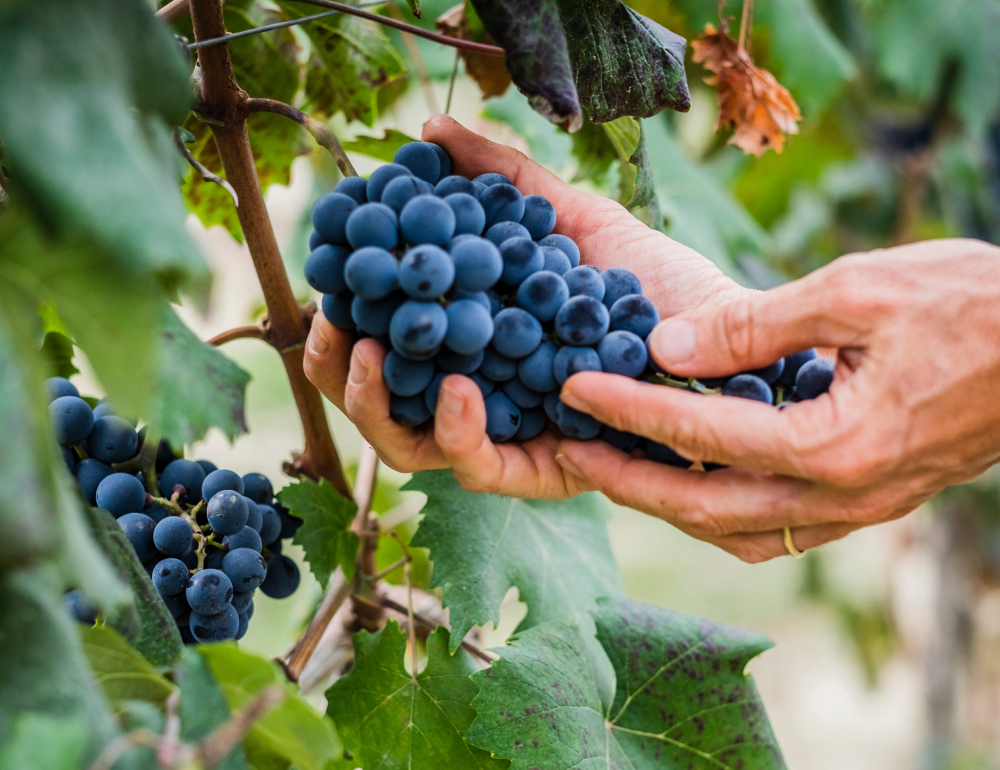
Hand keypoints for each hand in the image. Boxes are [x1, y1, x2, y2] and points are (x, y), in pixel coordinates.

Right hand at [304, 114, 744, 497]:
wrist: (728, 330)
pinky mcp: (547, 470)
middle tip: (329, 327)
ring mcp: (510, 438)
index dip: (342, 326)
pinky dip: (458, 431)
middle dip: (340, 374)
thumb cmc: (652, 280)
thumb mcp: (570, 216)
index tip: (325, 286)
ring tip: (366, 352)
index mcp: (476, 346)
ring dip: (375, 405)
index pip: (388, 347)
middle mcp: (484, 398)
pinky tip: (458, 387)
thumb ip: (501, 179)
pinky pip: (482, 469)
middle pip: (385, 405)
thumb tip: (428, 131)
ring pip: (413, 447)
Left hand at [553, 239, 999, 560]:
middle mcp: (844, 495)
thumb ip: (755, 325)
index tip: (571, 389)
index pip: (700, 434)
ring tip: (617, 470)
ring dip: (671, 505)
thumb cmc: (973, 303)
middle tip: (568, 453)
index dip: (627, 410)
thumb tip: (666, 346)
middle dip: (628, 481)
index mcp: (836, 443)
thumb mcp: (858, 290)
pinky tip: (693, 483)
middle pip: (704, 508)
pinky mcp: (870, 500)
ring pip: (738, 531)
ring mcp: (859, 508)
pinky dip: (722, 511)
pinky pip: (778, 527)